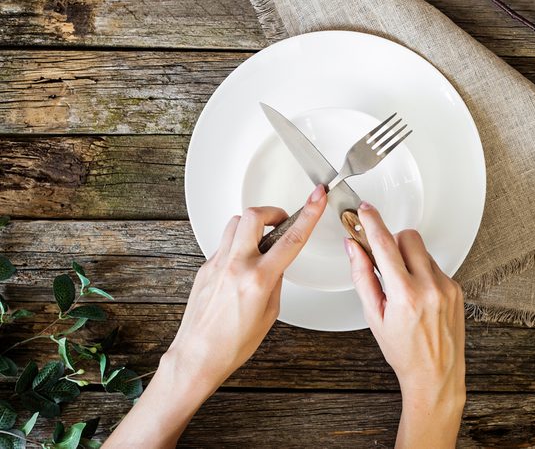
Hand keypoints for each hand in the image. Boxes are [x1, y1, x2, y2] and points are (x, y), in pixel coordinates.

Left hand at [105, 185, 326, 448]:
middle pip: (254, 215)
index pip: (291, 239)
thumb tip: (276, 263)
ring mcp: (217, 264)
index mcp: (258, 280)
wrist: (198, 356)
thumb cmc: (233, 343)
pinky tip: (242, 264)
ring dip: (252, 225)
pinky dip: (238, 246)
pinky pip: (224, 244)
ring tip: (261, 240)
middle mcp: (236, 266)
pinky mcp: (205, 268)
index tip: (317, 197)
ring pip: (235, 224)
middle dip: (272, 211)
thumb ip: (275, 281)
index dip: (309, 214)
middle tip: (280, 220)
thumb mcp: (270, 313)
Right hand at [344, 202, 464, 447]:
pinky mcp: (457, 289)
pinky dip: (422, 272)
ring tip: (402, 285)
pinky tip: (417, 294)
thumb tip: (354, 248)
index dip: (372, 222)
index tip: (365, 211)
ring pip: (422, 251)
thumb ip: (362, 277)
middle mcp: (430, 287)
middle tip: (384, 259)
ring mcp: (447, 287)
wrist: (435, 375)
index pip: (385, 244)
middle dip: (393, 241)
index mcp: (405, 294)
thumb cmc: (403, 352)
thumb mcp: (374, 316)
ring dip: (408, 258)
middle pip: (409, 237)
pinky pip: (435, 266)